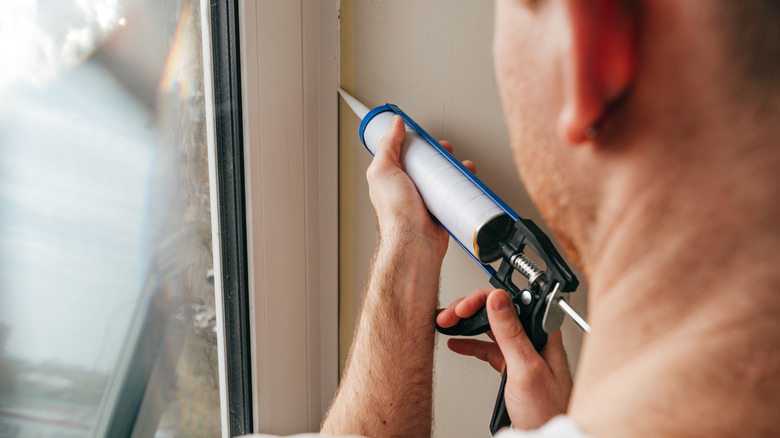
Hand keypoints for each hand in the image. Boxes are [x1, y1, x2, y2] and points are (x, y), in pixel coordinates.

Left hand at [366, 115, 475, 258]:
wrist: (415, 244)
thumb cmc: (396, 215)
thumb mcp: (383, 171)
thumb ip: (387, 146)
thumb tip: (395, 124)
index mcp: (390, 177)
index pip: (402, 152)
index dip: (414, 141)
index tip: (425, 135)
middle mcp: (406, 188)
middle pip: (425, 163)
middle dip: (438, 154)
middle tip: (446, 150)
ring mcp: (424, 199)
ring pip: (441, 178)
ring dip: (453, 169)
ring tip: (461, 165)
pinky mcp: (440, 210)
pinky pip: (453, 194)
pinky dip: (462, 187)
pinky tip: (466, 182)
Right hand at [437, 288, 572, 429]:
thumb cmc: (548, 410)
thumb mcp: (525, 368)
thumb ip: (511, 333)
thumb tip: (497, 299)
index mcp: (541, 331)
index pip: (508, 300)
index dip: (481, 300)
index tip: (462, 308)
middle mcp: (532, 338)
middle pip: (496, 311)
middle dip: (469, 310)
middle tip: (448, 315)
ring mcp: (522, 353)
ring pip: (490, 328)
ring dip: (467, 324)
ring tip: (447, 323)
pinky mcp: (513, 367)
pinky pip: (489, 348)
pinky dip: (471, 344)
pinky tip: (458, 343)